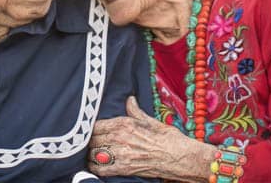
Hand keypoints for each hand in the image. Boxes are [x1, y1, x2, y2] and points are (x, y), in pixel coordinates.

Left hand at [88, 96, 215, 181]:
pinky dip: (95, 167)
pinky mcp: (125, 169)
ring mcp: (121, 155)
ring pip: (93, 154)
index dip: (90, 128)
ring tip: (90, 153)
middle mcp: (120, 138)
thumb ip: (135, 111)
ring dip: (90, 153)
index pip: (96, 125)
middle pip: (92, 139)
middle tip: (88, 142)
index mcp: (124, 124)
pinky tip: (94, 165)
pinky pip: (101, 170)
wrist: (182, 158)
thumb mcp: (151, 121)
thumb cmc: (169, 139)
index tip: (89, 129)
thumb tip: (130, 99)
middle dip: (88, 141)